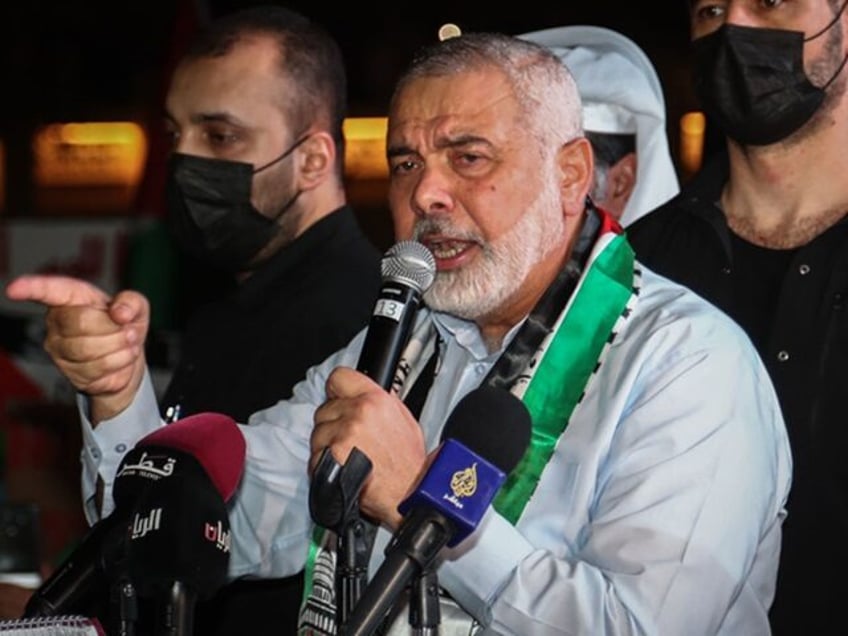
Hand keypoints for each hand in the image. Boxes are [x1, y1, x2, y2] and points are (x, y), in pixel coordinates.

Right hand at [5, 275, 149, 423]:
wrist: (128, 359)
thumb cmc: (125, 326)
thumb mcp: (136, 308)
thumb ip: (132, 302)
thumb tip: (119, 312)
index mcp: (72, 298)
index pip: (49, 291)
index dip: (31, 288)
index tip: (14, 289)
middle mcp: (58, 321)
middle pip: (80, 321)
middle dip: (113, 328)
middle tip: (127, 330)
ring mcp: (59, 348)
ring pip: (87, 348)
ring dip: (119, 346)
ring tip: (126, 343)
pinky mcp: (68, 371)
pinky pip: (96, 368)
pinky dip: (119, 362)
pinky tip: (120, 357)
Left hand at [311, 366, 426, 528]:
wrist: (409, 494)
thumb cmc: (408, 464)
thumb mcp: (404, 420)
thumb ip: (380, 402)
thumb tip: (361, 395)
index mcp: (376, 400)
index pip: (339, 377)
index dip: (336, 391)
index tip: (337, 399)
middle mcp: (358, 412)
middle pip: (324, 409)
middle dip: (332, 424)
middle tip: (349, 440)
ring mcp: (343, 434)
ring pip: (317, 434)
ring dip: (326, 446)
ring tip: (348, 458)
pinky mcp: (331, 456)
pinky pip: (314, 457)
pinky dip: (322, 466)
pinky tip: (341, 470)